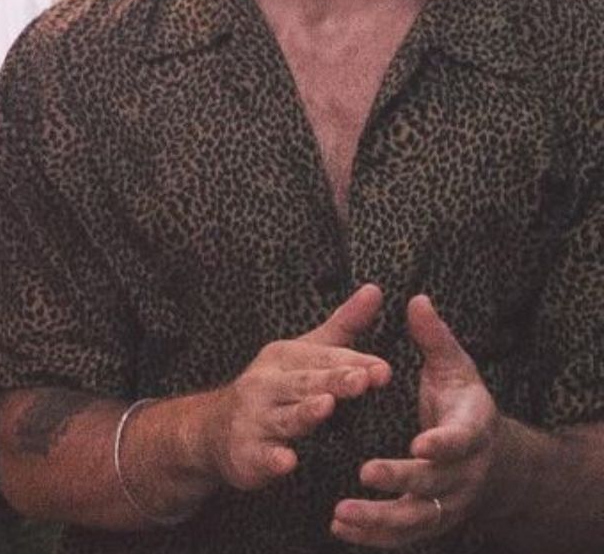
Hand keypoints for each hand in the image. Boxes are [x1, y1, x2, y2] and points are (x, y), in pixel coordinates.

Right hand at [200, 284, 390, 490]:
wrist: (214, 428)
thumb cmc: (273, 387)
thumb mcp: (305, 353)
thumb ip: (344, 326)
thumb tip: (375, 290)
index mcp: (284, 358)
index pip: (324, 358)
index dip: (353, 363)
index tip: (383, 369)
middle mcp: (267, 384)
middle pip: (304, 383)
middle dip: (332, 381)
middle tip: (360, 380)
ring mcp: (254, 419)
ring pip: (284, 417)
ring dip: (303, 412)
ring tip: (324, 406)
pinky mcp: (248, 454)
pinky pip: (262, 457)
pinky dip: (272, 459)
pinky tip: (287, 461)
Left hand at [331, 295, 500, 547]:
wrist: (488, 455)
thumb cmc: (460, 402)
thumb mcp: (454, 366)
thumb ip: (433, 338)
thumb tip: (415, 299)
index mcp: (473, 428)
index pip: (463, 438)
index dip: (445, 442)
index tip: (420, 443)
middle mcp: (465, 470)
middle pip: (436, 482)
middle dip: (402, 479)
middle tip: (366, 472)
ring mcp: (450, 499)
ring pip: (418, 517)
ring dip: (380, 518)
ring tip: (341, 514)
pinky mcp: (431, 519)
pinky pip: (404, 535)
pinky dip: (375, 536)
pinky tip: (341, 530)